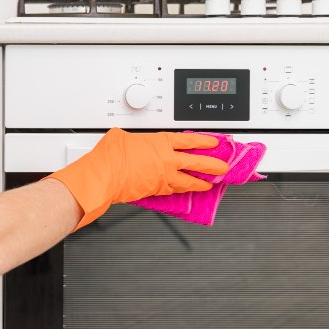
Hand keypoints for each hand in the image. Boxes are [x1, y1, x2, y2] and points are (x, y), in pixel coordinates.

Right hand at [44, 128, 228, 229]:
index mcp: (161, 142)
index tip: (214, 144)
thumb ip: (131, 138)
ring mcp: (163, 177)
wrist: (105, 175)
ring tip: (209, 184)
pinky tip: (185, 191)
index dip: (204, 142)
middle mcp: (166, 160)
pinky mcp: (156, 190)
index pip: (189, 141)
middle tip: (223, 168)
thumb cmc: (111, 156)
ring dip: (201, 182)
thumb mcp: (121, 136)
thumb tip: (126, 140)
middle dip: (213, 165)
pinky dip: (181, 190)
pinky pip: (174, 190)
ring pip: (189, 181)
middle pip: (197, 162)